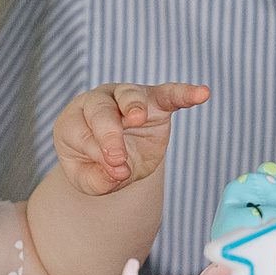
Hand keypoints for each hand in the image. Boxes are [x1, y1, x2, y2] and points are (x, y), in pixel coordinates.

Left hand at [51, 80, 205, 194]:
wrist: (116, 162)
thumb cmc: (95, 167)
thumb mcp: (88, 181)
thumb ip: (97, 179)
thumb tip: (118, 172)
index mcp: (74, 121)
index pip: (82, 132)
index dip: (98, 152)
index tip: (115, 171)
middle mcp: (98, 102)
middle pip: (100, 108)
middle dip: (109, 134)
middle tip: (119, 158)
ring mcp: (126, 99)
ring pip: (129, 95)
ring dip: (133, 106)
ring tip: (138, 119)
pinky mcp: (155, 102)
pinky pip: (169, 94)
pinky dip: (184, 93)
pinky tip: (201, 94)